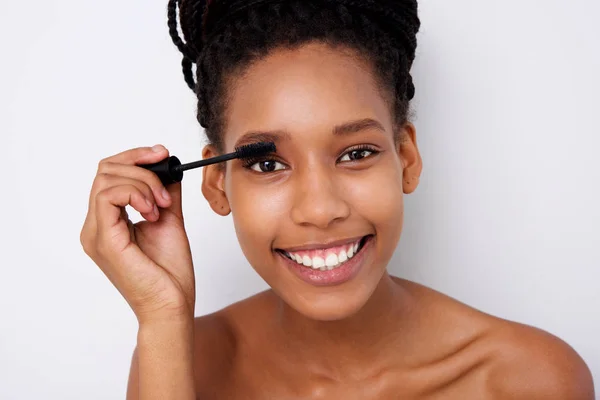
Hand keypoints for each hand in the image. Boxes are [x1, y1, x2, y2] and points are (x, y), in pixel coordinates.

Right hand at [80, 145, 194, 323]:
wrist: (172, 305)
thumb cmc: (169, 273)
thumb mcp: (170, 221)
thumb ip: (165, 194)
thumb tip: (169, 168)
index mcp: (108, 222)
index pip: (109, 174)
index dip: (135, 157)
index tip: (162, 154)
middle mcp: (96, 226)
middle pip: (105, 170)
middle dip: (140, 166)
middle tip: (165, 185)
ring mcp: (96, 233)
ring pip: (106, 179)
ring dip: (143, 183)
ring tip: (161, 206)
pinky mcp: (104, 240)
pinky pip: (108, 196)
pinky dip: (136, 194)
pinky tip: (153, 212)